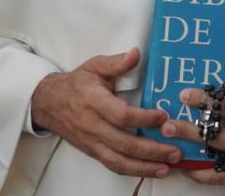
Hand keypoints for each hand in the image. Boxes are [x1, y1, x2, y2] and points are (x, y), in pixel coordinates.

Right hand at [31, 48, 180, 178]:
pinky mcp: (93, 152)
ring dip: (145, 167)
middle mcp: (92, 125)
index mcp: (93, 101)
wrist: (49, 104)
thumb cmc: (77, 84)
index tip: (163, 116)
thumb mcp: (94, 66)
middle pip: (124, 143)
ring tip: (168, 167)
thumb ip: (116, 62)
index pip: (120, 115)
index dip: (143, 118)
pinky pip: (114, 165)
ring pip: (119, 161)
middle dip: (152, 150)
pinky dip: (134, 171)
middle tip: (175, 150)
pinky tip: (151, 170)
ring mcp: (92, 142)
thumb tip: (136, 54)